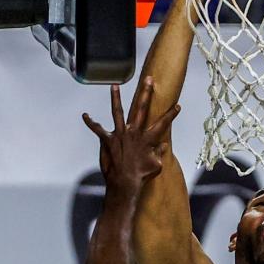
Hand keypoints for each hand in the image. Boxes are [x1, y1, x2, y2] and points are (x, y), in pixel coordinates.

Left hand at [82, 79, 179, 193]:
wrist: (125, 183)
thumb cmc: (142, 176)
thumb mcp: (156, 165)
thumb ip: (159, 153)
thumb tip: (164, 146)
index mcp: (148, 139)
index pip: (162, 124)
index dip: (171, 114)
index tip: (177, 105)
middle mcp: (134, 133)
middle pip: (141, 108)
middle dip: (146, 93)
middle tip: (148, 79)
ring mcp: (120, 135)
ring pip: (117, 112)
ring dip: (115, 98)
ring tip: (114, 85)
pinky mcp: (108, 141)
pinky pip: (98, 129)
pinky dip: (91, 122)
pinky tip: (85, 116)